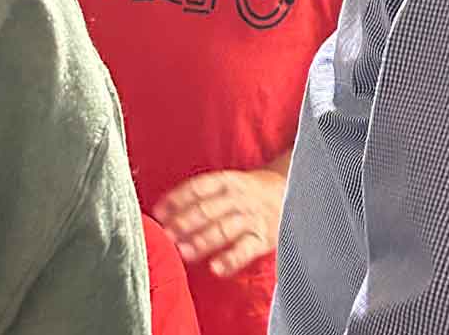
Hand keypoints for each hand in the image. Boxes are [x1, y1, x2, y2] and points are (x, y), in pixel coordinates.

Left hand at [152, 167, 286, 277]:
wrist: (290, 191)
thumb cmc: (249, 191)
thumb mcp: (229, 183)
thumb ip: (203, 195)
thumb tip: (165, 210)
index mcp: (228, 180)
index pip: (199, 187)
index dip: (177, 199)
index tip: (158, 212)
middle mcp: (239, 197)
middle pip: (208, 209)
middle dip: (184, 223)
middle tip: (165, 235)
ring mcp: (252, 217)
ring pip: (224, 229)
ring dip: (202, 241)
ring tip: (183, 252)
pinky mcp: (263, 238)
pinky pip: (246, 250)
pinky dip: (231, 259)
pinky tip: (216, 268)